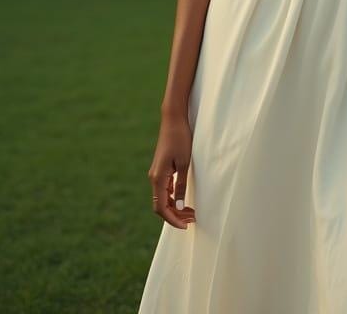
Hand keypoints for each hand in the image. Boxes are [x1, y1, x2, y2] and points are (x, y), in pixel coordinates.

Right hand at [147, 111, 196, 229]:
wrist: (173, 119)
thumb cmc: (181, 139)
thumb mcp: (185, 163)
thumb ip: (181, 185)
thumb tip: (179, 207)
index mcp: (158, 178)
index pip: (161, 208)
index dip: (172, 220)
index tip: (186, 226)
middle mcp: (154, 178)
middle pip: (160, 206)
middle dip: (175, 216)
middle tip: (192, 220)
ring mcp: (156, 173)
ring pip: (162, 198)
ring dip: (175, 207)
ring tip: (191, 212)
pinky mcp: (161, 169)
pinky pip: (164, 189)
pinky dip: (173, 198)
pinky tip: (184, 199)